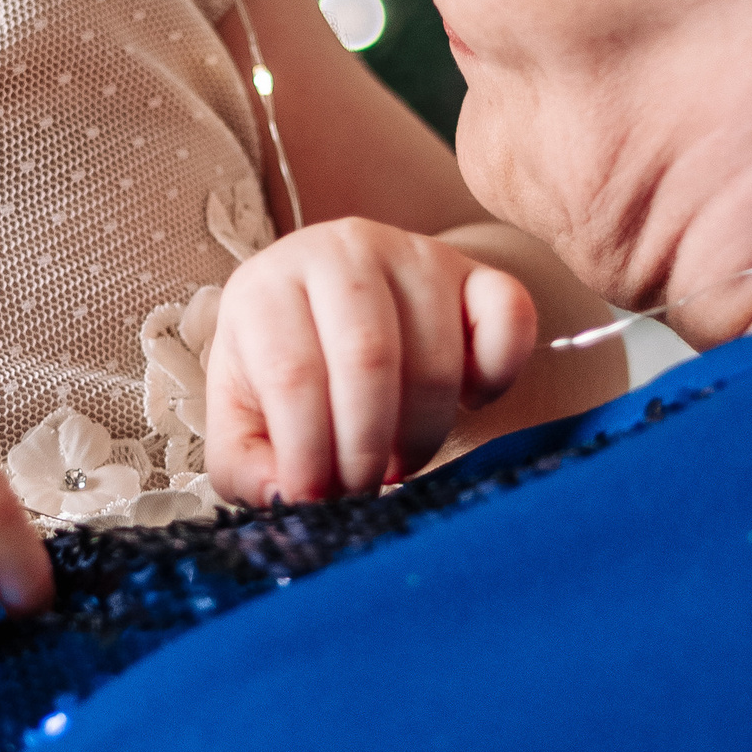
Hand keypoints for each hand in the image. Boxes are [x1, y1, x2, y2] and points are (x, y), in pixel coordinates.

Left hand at [205, 219, 538, 503]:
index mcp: (268, 285)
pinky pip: (510, 318)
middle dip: (367, 448)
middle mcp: (341, 252)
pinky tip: (468, 402)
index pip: (291, 373)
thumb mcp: (241, 414)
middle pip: (368, 360)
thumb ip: (246, 464)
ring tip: (397, 459)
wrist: (332, 305)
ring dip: (422, 433)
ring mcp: (415, 254)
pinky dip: (497, 376)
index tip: (317, 499)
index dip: (309, 452)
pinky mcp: (476, 270)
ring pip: (437, 358)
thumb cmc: (285, 366)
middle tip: (363, 489)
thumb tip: (286, 498)